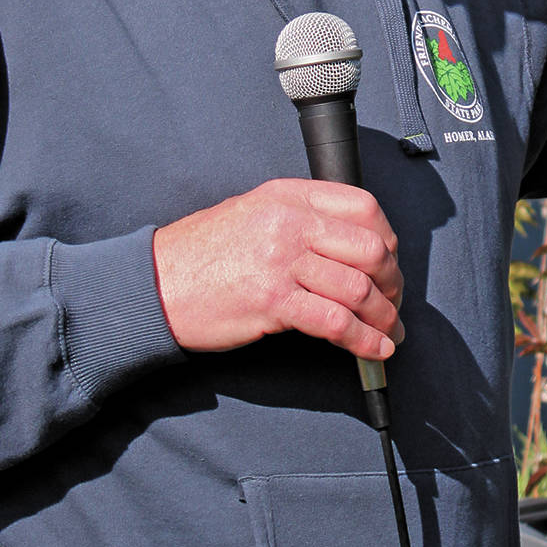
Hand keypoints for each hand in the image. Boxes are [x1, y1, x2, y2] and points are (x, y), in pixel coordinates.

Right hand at [152, 180, 403, 359]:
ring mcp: (281, 260)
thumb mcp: (253, 214)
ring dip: (383, 317)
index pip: (363, 207)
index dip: (388, 240)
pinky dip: (363, 341)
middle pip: (371, 249)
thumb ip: (300, 219)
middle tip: (392, 304)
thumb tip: (352, 248)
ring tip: (387, 333)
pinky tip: (372, 351)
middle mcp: (289, 222)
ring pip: (358, 288)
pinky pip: (335, 322)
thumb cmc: (201, 256)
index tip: (389, 264)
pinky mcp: (272, 301)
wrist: (154, 285)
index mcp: (288, 195)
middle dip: (392, 283)